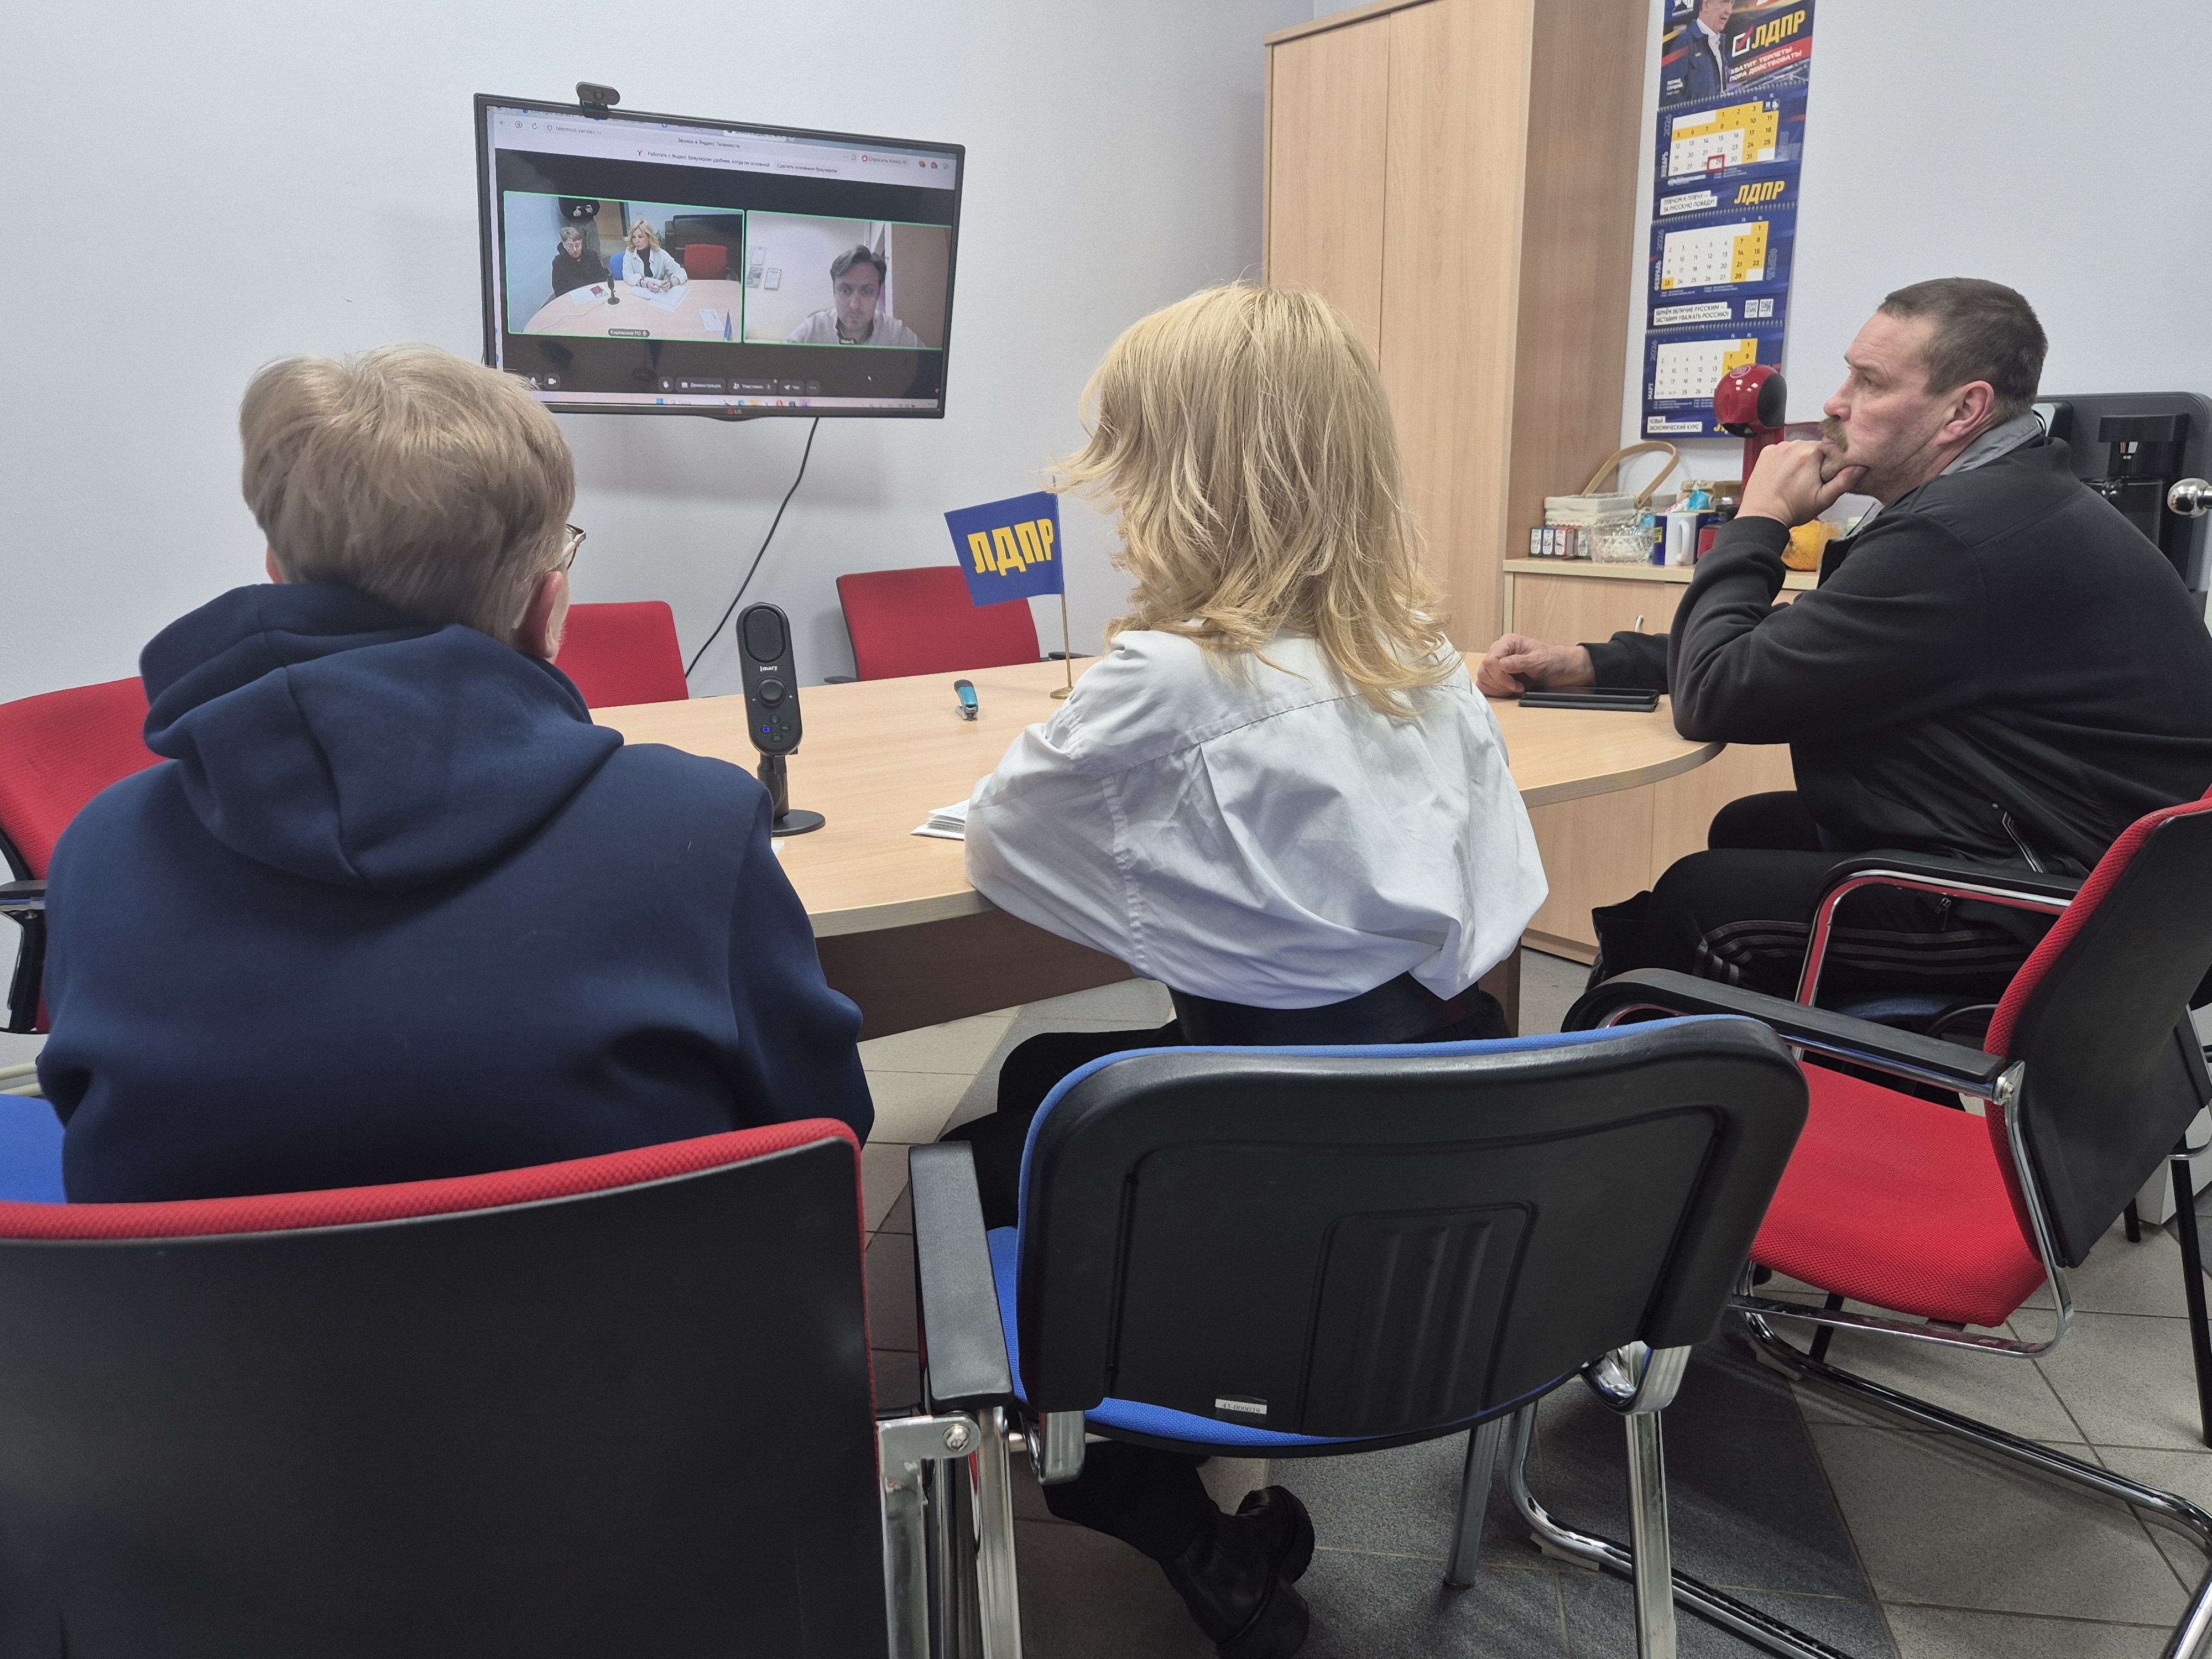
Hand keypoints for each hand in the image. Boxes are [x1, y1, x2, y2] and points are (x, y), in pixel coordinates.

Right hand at [1477, 635, 1595, 696]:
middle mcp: (1499, 652)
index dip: (1500, 676)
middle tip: (1518, 687)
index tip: (1515, 685)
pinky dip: (1496, 692)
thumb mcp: (1539, 661)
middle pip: (1484, 671)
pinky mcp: (1497, 676)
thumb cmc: (1552, 661)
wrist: (1561, 669)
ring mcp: (1497, 665)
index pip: (1490, 660)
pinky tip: (1509, 691)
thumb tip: (1502, 664)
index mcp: (1507, 643)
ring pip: (1483, 680)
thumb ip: (1520, 662)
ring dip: (1498, 688)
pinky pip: (1486, 686)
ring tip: (1515, 688)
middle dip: (1500, 683)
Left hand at [1739, 439, 1865, 525]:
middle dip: (1814, 461)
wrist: (1762, 515)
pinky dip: (1784, 460)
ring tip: (1794, 480)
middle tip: (1808, 481)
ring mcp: (1777, 447)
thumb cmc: (1793, 509)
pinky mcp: (1765, 452)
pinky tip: (1782, 475)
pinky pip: (1781, 451)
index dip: (1829, 462)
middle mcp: (1794, 445)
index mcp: (1811, 453)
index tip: (1822, 476)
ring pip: (1797, 449)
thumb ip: (1844, 481)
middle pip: (1813, 447)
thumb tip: (1860, 466)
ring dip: (1798, 460)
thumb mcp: (1824, 499)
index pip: (1830, 449)